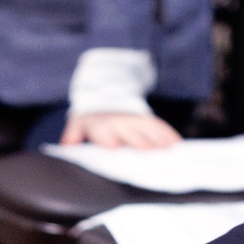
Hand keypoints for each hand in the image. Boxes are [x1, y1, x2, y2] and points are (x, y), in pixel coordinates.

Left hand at [61, 112, 181, 148]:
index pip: (105, 133)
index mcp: (101, 125)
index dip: (109, 139)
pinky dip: (167, 133)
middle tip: (149, 150)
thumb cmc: (91, 117)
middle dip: (138, 140)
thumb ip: (72, 134)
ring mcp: (133, 119)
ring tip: (170, 148)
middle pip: (129, 132)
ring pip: (147, 128)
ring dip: (158, 138)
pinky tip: (176, 142)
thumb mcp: (78, 122)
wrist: (105, 93)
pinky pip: (157, 125)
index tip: (115, 147)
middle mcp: (118, 122)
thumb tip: (66, 146)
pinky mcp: (145, 117)